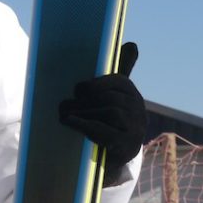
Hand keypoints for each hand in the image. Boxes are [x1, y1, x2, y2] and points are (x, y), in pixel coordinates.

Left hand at [59, 42, 146, 182]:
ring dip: (83, 112)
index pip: (119, 81)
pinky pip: (106, 132)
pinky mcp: (127, 147)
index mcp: (132, 94)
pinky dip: (85, 125)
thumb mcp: (109, 94)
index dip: (96, 84)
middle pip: (111, 98)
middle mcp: (139, 111)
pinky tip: (70, 122)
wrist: (110, 157)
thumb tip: (133, 45)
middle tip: (64, 105)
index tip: (78, 90)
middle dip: (85, 100)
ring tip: (65, 115)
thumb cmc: (106, 120)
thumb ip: (118, 71)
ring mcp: (136, 130)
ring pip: (110, 112)